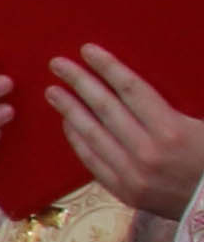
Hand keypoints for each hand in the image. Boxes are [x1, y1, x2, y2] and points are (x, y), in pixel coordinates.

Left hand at [50, 45, 203, 217]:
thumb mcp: (202, 127)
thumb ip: (171, 108)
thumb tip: (135, 85)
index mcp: (172, 130)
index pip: (131, 90)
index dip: (108, 68)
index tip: (87, 51)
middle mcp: (147, 151)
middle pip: (105, 108)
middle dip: (79, 82)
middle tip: (57, 64)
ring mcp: (132, 173)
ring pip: (92, 134)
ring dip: (69, 110)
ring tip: (53, 92)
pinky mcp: (123, 190)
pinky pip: (91, 160)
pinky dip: (77, 139)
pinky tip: (67, 123)